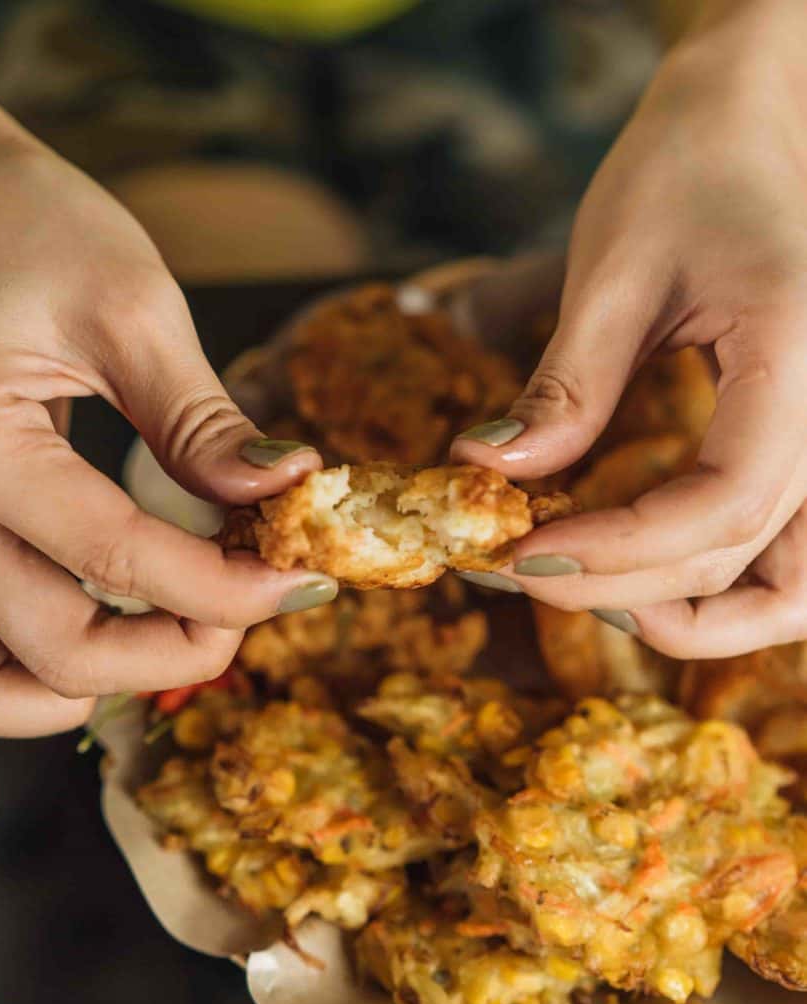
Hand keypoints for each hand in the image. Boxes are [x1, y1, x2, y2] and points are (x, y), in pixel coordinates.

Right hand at [0, 105, 334, 737]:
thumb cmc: (20, 223)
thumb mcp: (123, 306)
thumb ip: (198, 417)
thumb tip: (283, 486)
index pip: (115, 554)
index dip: (226, 585)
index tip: (303, 580)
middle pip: (55, 646)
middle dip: (175, 648)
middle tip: (253, 605)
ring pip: (1, 677)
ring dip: (102, 675)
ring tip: (182, 627)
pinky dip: (47, 658)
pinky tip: (109, 625)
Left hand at [452, 0, 806, 658]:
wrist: (746, 130)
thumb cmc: (686, 174)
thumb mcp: (615, 270)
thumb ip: (567, 385)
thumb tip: (489, 471)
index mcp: (801, 356)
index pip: (726, 501)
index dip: (620, 548)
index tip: (521, 552)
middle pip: (747, 555)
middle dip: (624, 584)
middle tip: (520, 569)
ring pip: (789, 585)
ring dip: (690, 611)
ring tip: (586, 586)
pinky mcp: (801, 445)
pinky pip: (784, 554)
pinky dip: (718, 583)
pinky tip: (640, 571)